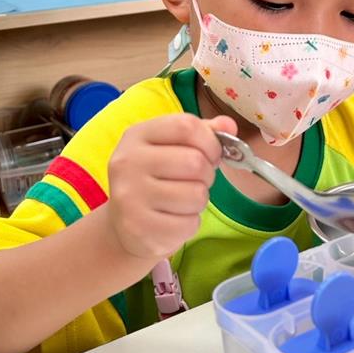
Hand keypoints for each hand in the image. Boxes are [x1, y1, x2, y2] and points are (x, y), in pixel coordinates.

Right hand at [106, 113, 236, 260]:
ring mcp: (130, 196)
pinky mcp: (139, 227)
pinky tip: (172, 219)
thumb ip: (201, 133)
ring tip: (182, 201)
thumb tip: (229, 124)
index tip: (212, 154)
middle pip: (195, 162)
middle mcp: (128, 162)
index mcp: (137, 135)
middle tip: (195, 181)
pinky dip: (190, 224)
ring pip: (196, 195)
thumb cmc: (155, 180)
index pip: (186, 126)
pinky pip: (189, 224)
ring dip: (199, 201)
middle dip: (207, 174)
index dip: (210, 141)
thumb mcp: (171, 148)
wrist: (124, 224)